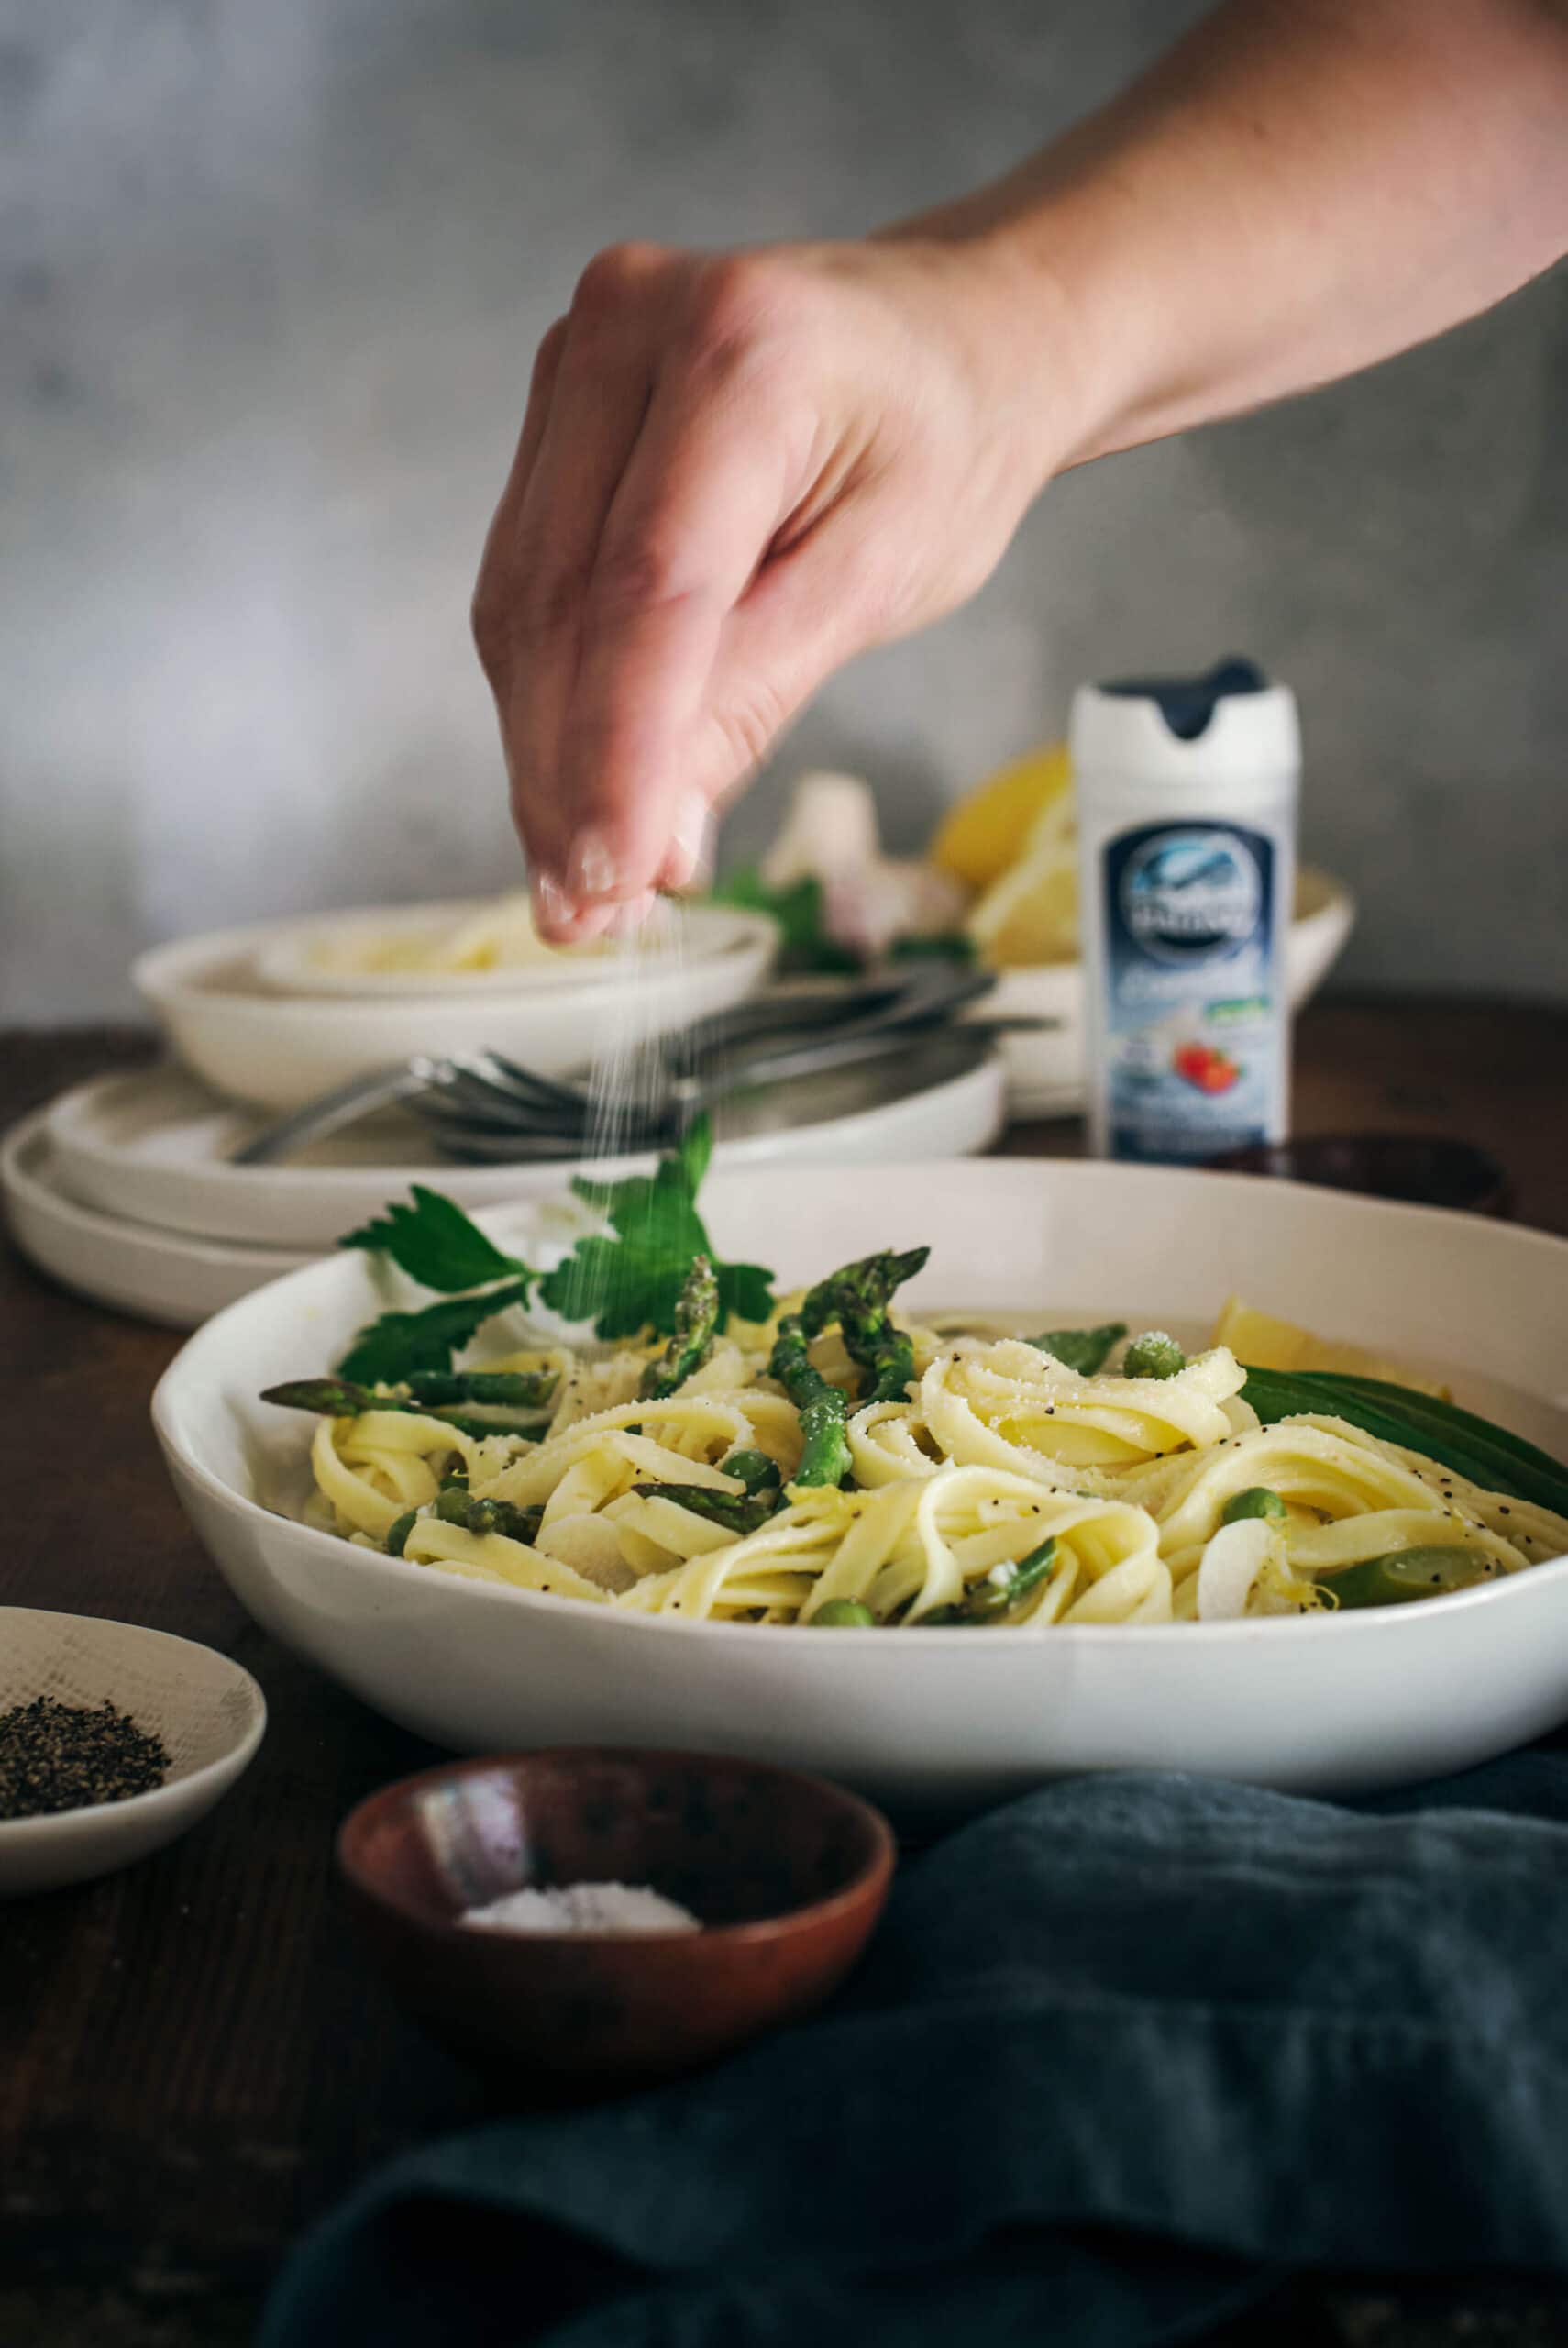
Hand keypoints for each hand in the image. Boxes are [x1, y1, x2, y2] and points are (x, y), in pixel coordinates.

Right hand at [472, 235, 1060, 939]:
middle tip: (589, 915)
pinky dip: (550, 698)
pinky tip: (576, 788)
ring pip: (521, 605)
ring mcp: (578, 359)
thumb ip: (758, 696)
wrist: (953, 338)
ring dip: (542, 756)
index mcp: (744, 351)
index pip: (650, 590)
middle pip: (561, 602)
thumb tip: (658, 839)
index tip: (609, 876)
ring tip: (584, 881)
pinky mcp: (556, 411)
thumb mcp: (883, 579)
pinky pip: (527, 580)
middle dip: (567, 778)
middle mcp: (631, 327)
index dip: (617, 750)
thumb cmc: (944, 444)